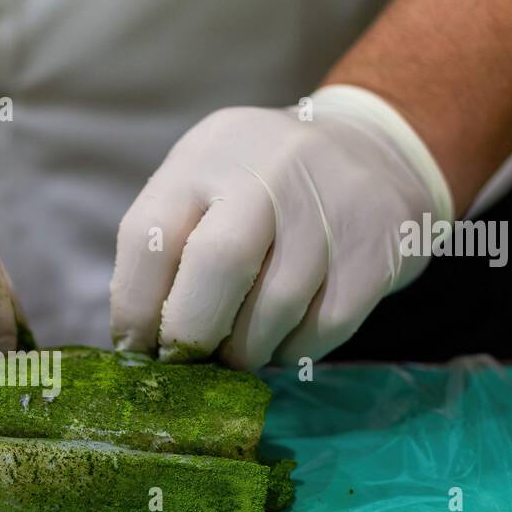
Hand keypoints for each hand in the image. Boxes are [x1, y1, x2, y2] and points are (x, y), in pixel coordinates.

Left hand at [110, 85, 452, 368]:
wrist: (377, 153)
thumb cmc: (264, 189)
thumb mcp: (207, 187)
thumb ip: (171, 249)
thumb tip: (139, 342)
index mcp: (207, 154)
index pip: (150, 235)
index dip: (134, 307)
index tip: (137, 346)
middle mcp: (269, 169)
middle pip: (217, 265)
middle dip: (192, 332)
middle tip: (188, 359)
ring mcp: (330, 205)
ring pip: (275, 307)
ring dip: (246, 350)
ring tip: (239, 350)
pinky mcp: (376, 248)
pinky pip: (323, 327)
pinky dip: (294, 349)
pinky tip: (286, 338)